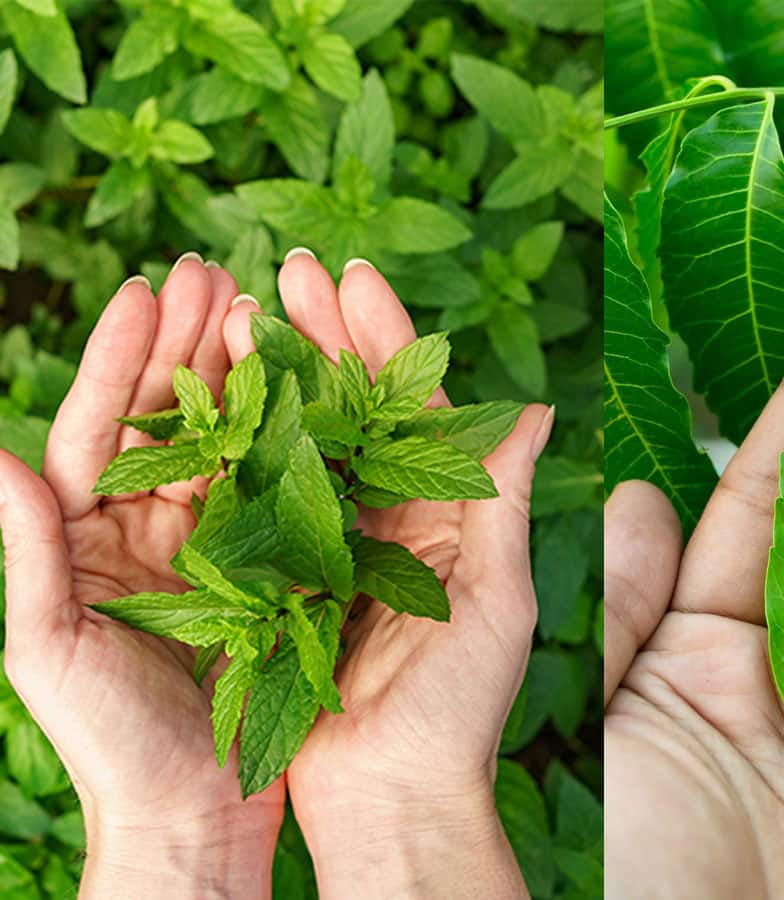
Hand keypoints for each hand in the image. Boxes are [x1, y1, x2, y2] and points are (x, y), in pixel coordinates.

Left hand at [0, 256, 283, 898]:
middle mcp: (145, 526)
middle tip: (214, 271)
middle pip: (165, 416)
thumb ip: (26, 550)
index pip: (99, 428)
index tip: (149, 290)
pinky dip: (288, 437)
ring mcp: (209, 542)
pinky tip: (309, 392)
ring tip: (260, 307)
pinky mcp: (265, 567)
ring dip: (239, 373)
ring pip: (224, 440)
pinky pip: (274, 490)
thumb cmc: (110, 741)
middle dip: (187, 342)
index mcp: (86, 536)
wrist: (193, 810)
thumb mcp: (50, 647)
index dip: (122, 358)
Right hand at [223, 251, 551, 898]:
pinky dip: (245, 446)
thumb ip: (500, 502)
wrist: (390, 797)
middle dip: (325, 335)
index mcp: (447, 514)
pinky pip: (263, 500)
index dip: (386, 338)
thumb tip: (536, 409)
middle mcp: (391, 518)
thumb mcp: (496, 599)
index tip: (353, 275)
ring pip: (305, 440)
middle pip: (356, 407)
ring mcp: (333, 545)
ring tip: (244, 306)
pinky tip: (219, 391)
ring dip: (280, 374)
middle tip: (290, 267)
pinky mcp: (284, 579)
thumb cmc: (459, 709)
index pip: (416, 406)